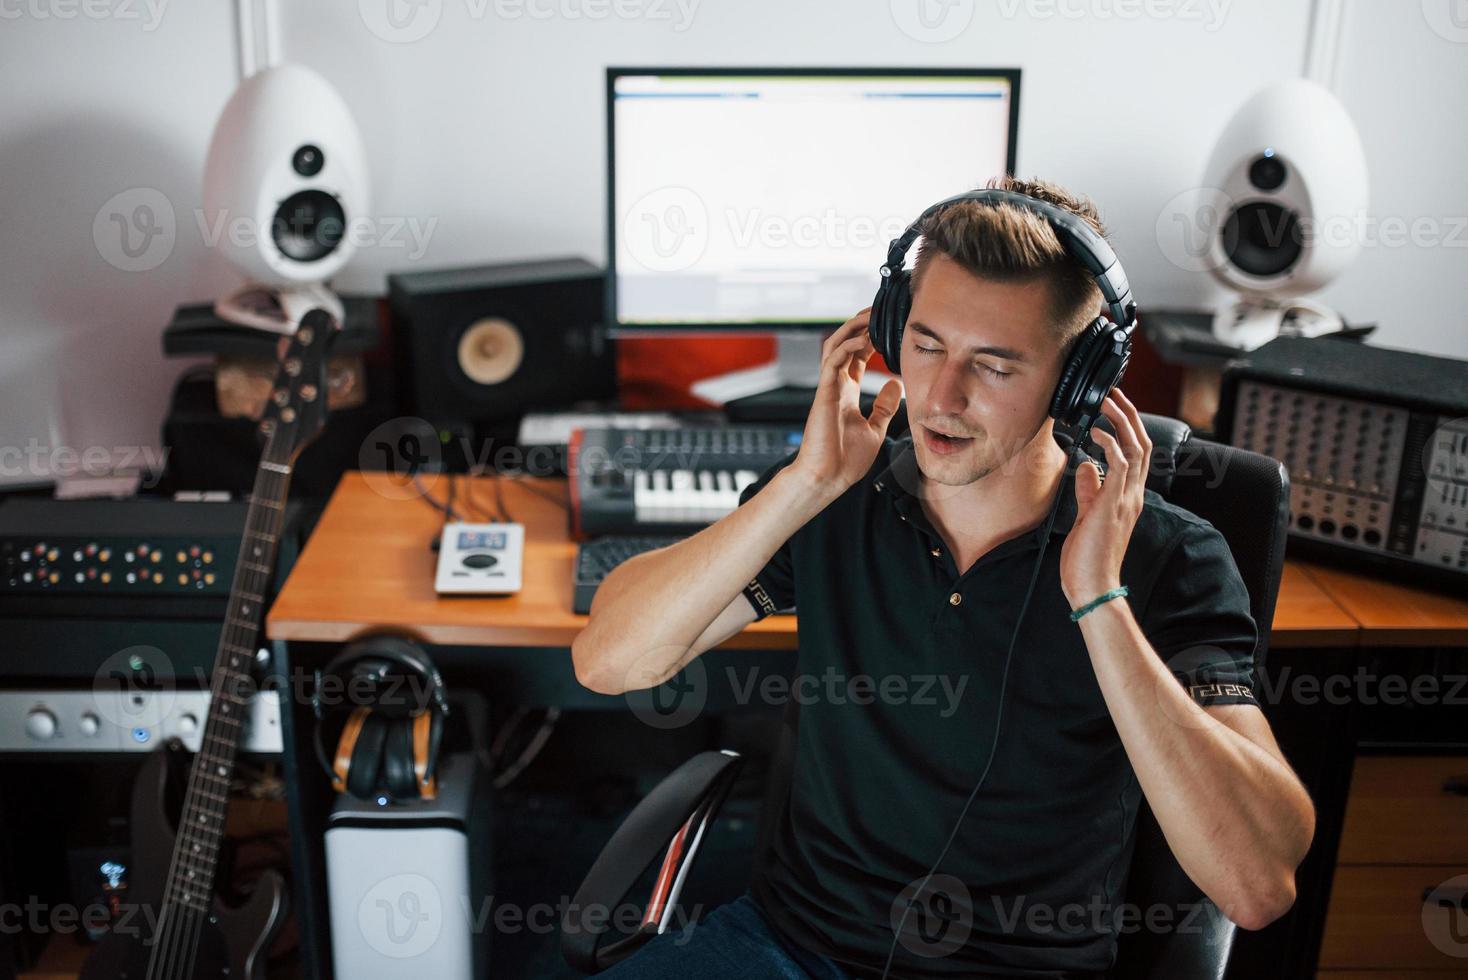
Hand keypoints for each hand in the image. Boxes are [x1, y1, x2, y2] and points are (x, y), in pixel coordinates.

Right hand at [789, 309, 903, 497]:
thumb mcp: (875, 429)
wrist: (828, 479)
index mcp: (846, 394)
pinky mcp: (824, 394)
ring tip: (870, 315)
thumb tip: (897, 385)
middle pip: (844, 344)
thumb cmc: (845, 461)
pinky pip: (832, 362)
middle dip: (860, 324)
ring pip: (835, 346)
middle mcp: (836, 386)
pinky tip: (863, 339)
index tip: (886, 326)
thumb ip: (885, 407)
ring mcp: (828, 388)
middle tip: (878, 310)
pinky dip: (846, 347)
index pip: (856, 356)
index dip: (869, 338)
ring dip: (852, 328)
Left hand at [1060, 387, 1152, 606]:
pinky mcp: (1114, 503)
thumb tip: (1085, 465)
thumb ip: (1089, 489)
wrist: (1093, 585)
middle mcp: (1132, 494)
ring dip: (1121, 422)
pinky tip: (1097, 433)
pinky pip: (1121, 464)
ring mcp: (1126, 498)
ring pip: (1136, 448)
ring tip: (1106, 402)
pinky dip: (1111, 444)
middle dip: (1129, 415)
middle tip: (1114, 394)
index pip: (1136, 454)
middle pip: (1142, 444)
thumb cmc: (1088, 556)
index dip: (1127, 428)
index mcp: (1127, 497)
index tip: (1112, 409)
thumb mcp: (1086, 514)